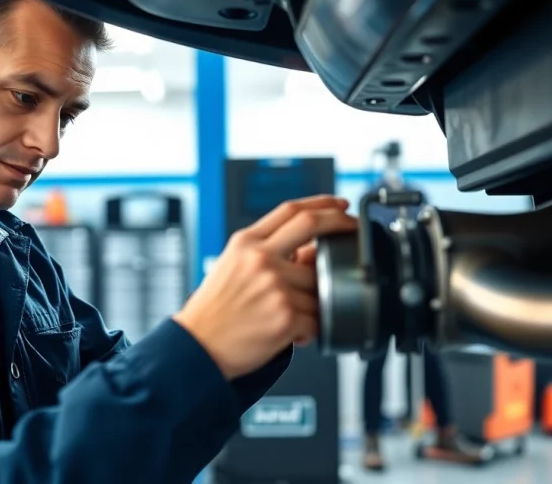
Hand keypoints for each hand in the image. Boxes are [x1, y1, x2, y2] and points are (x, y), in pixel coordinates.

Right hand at [173, 195, 357, 379]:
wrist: (197, 348)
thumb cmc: (214, 311)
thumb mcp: (232, 267)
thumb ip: (268, 252)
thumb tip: (313, 249)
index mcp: (245, 243)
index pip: (291, 210)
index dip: (322, 203)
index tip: (340, 206)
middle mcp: (260, 259)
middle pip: (312, 227)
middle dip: (342, 224)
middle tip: (354, 231)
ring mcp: (274, 286)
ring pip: (319, 284)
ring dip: (314, 303)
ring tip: (290, 316)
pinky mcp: (285, 316)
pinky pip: (317, 320)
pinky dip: (308, 330)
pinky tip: (288, 334)